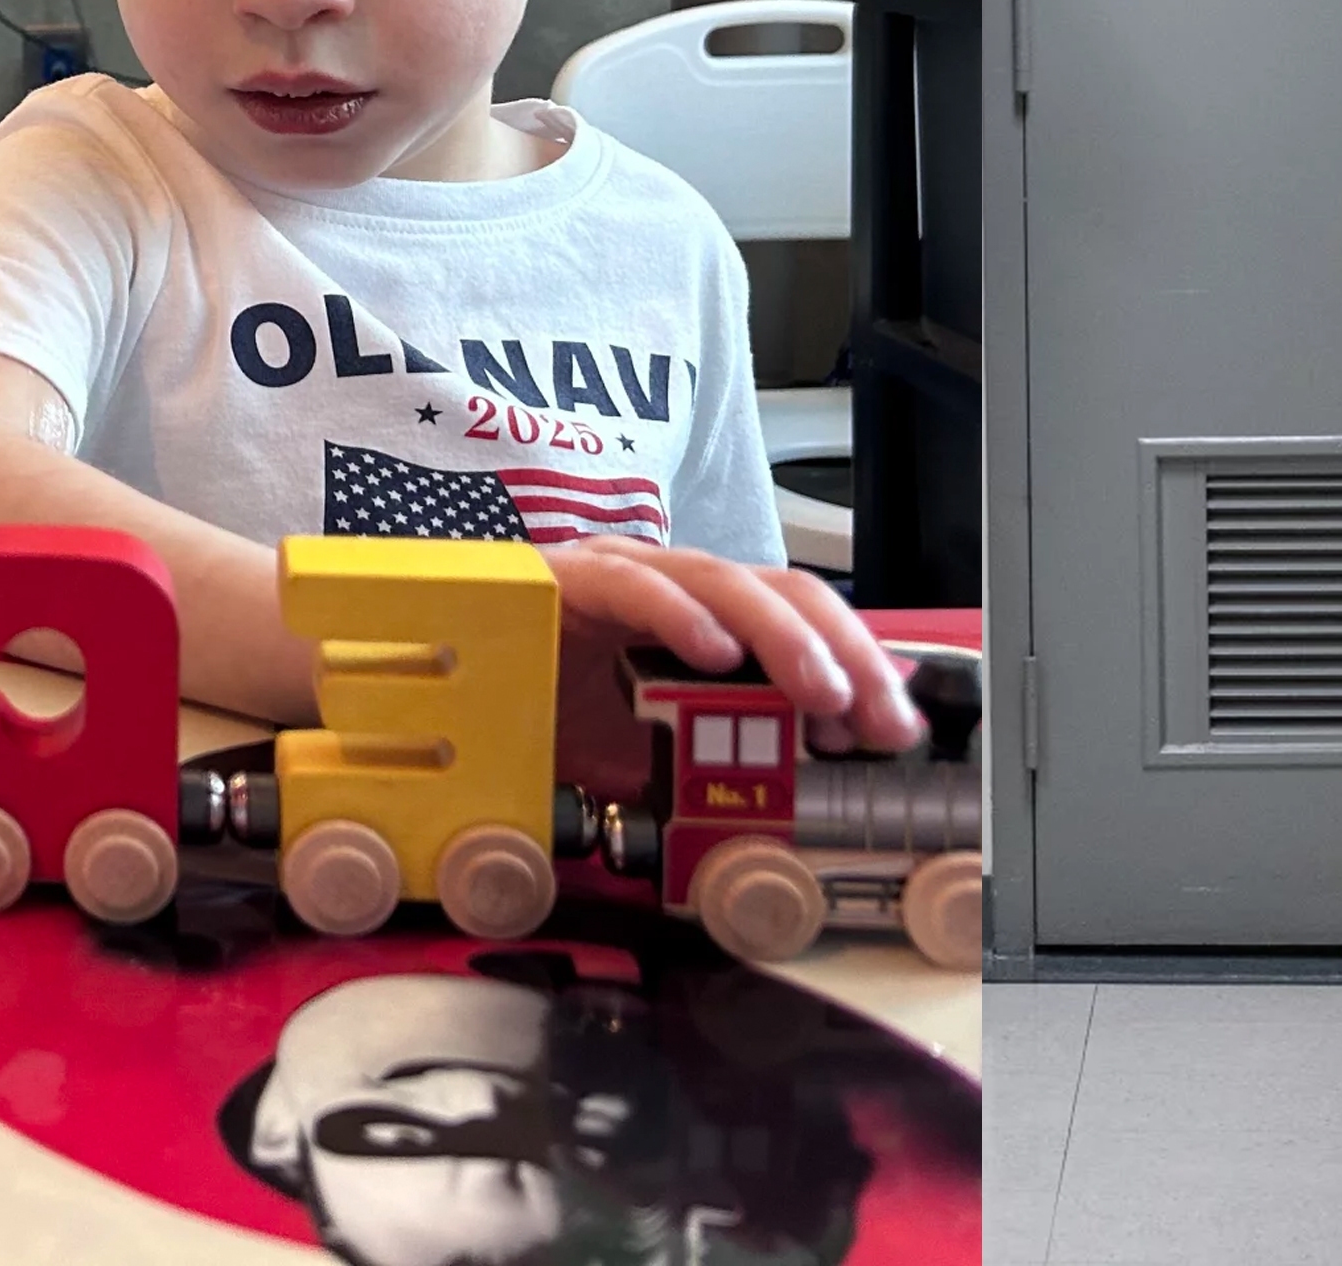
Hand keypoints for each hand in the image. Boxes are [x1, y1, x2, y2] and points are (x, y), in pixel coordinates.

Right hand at [547, 540, 921, 753]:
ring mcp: (624, 574)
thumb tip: (816, 767)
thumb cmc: (552, 721)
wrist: (449, 696)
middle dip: (842, 649)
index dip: (857, 664)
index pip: (802, 621)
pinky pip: (633, 586)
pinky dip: (679, 616)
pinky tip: (716, 654)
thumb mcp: (660, 757)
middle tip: (875, 714)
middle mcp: (674, 586)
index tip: (892, 728)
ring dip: (783, 635)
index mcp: (705, 620)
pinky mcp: (568, 578)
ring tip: (820, 689)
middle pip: (783, 590)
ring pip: (723, 580)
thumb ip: (730, 755)